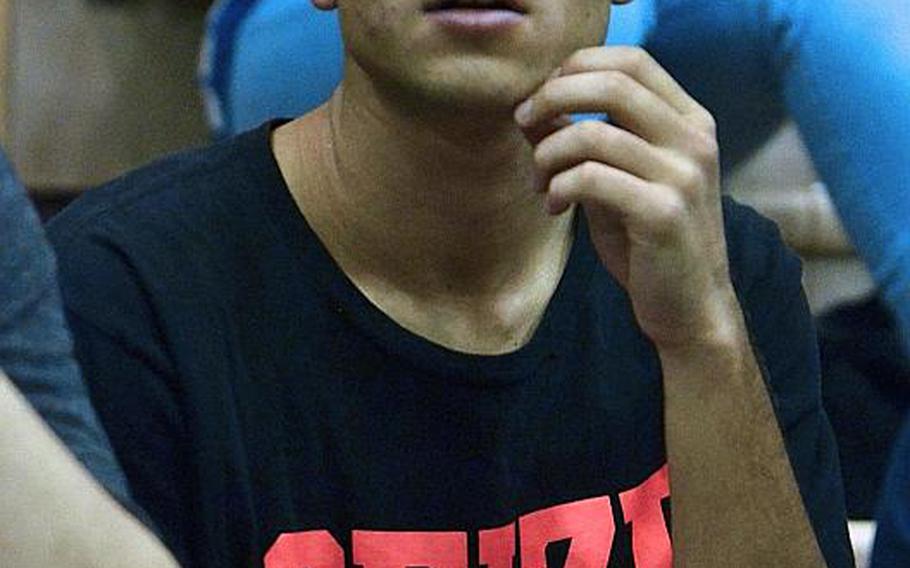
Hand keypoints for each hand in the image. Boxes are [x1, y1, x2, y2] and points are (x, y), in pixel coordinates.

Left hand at [515, 47, 740, 350]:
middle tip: (524, 121)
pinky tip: (555, 206)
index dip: (577, 67)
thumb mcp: (618, 181)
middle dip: (553, 96)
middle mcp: (694, 140)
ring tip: (541, 181)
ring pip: (593, 134)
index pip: (632, 61)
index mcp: (689, 122)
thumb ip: (586, 144)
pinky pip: (592, 178)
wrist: (690, 307)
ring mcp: (683, 175)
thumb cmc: (648, 241)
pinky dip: (560, 186)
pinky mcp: (663, 213)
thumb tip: (533, 109)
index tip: (542, 96)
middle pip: (612, 84)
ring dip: (549, 153)